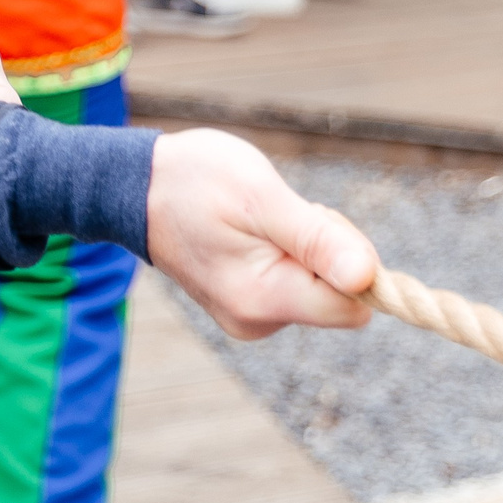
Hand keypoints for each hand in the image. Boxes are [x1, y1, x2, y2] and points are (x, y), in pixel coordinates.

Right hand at [144, 129, 377, 339]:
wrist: (133, 186)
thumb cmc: (195, 180)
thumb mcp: (260, 196)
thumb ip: (316, 239)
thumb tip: (369, 279)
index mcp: (264, 300)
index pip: (354, 306)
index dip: (354, 263)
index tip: (317, 221)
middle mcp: (257, 322)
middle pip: (339, 299)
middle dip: (327, 251)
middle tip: (281, 213)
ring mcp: (249, 318)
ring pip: (318, 290)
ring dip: (305, 250)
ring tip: (257, 219)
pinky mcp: (245, 306)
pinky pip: (294, 285)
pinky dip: (286, 255)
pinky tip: (250, 232)